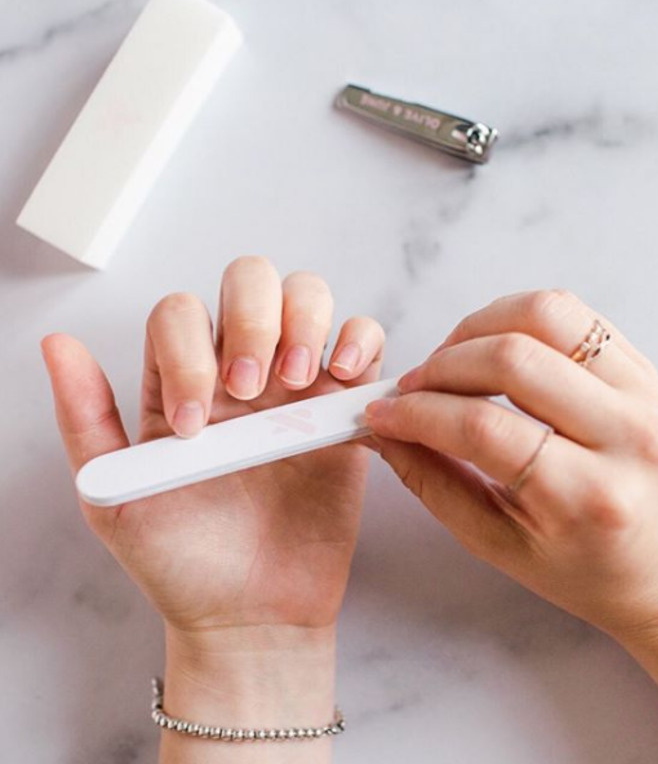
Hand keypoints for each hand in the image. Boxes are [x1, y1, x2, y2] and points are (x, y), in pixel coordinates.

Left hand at [42, 256, 384, 760]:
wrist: (249, 614)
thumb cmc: (181, 563)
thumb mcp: (115, 496)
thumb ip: (86, 418)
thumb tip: (56, 344)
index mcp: (183, 384)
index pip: (182, 313)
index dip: (188, 350)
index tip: (195, 425)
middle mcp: (241, 373)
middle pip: (250, 280)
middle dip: (252, 318)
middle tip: (251, 388)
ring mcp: (296, 387)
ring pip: (307, 295)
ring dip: (303, 321)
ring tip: (297, 382)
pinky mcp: (342, 409)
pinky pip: (364, 341)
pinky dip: (358, 340)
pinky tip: (339, 377)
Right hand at [366, 290, 657, 762]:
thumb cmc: (584, 569)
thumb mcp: (497, 543)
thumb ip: (432, 481)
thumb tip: (383, 430)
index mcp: (587, 496)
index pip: (483, 428)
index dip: (417, 413)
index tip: (382, 412)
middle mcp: (625, 435)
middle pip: (513, 359)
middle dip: (442, 366)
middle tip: (411, 388)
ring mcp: (642, 393)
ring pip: (544, 316)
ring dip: (477, 329)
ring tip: (450, 363)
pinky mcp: (642, 368)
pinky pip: (571, 314)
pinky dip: (516, 318)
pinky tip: (492, 348)